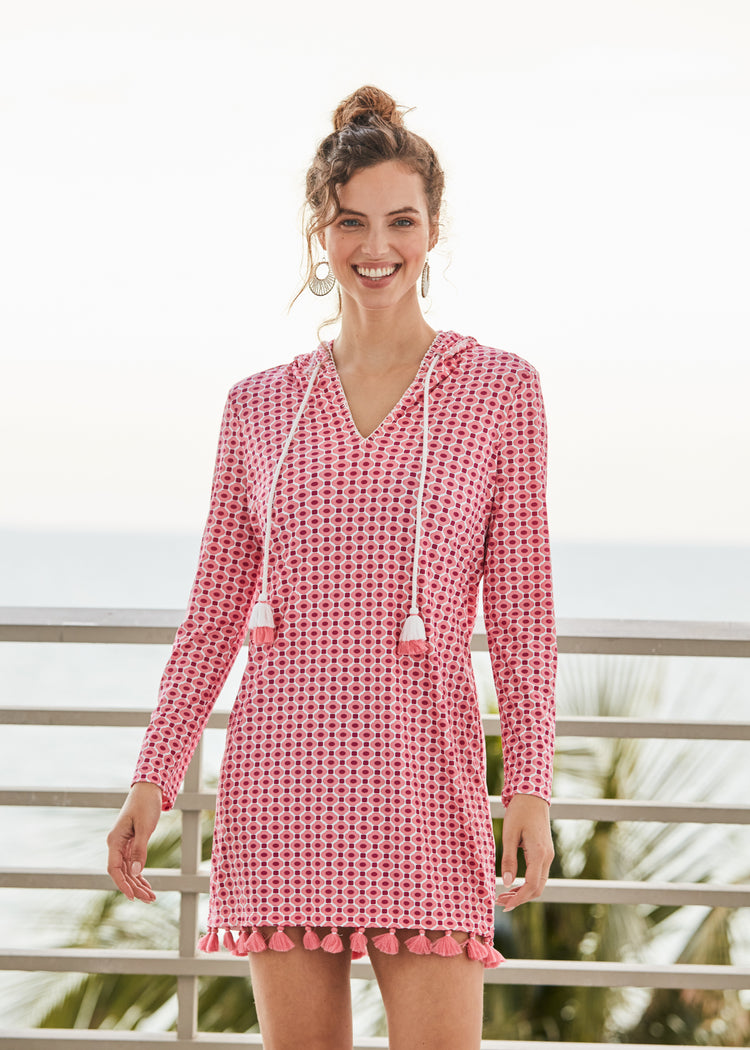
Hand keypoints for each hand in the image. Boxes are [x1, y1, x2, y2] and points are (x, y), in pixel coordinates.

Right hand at [106, 781, 161, 901]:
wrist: (148, 790)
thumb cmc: (145, 805)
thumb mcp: (145, 827)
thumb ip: (139, 849)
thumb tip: (136, 872)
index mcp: (114, 840)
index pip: (114, 868)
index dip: (122, 884)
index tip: (133, 897)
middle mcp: (115, 845)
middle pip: (122, 873)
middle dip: (134, 888)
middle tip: (150, 899)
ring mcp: (122, 845)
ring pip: (128, 871)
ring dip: (138, 884)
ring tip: (151, 897)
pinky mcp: (130, 844)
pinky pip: (132, 864)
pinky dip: (139, 875)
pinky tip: (147, 885)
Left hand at [495, 792, 553, 911]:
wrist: (532, 797)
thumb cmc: (519, 812)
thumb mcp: (509, 834)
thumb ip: (508, 859)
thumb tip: (506, 883)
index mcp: (539, 854)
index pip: (531, 885)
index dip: (518, 898)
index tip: (504, 904)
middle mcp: (547, 857)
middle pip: (537, 889)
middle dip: (519, 899)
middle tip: (500, 902)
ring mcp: (548, 856)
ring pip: (539, 883)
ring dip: (522, 892)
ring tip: (503, 895)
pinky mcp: (545, 853)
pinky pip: (538, 875)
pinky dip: (526, 884)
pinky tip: (513, 884)